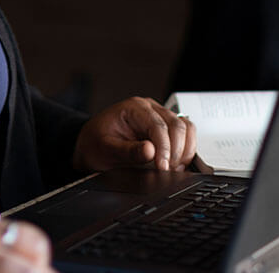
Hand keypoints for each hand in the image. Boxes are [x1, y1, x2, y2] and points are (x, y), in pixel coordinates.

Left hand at [72, 96, 196, 172]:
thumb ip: (128, 151)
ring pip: (186, 128)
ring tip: (172, 168)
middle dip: (176, 151)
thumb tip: (151, 151)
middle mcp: (150, 109)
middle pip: (177, 125)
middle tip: (167, 171)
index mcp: (134, 108)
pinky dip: (185, 150)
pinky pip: (186, 135)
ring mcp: (160, 117)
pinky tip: (175, 164)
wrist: (92, 145)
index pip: (158, 125)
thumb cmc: (96, 144)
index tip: (162, 167)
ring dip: (184, 151)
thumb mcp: (105, 150)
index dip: (164, 148)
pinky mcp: (166, 128)